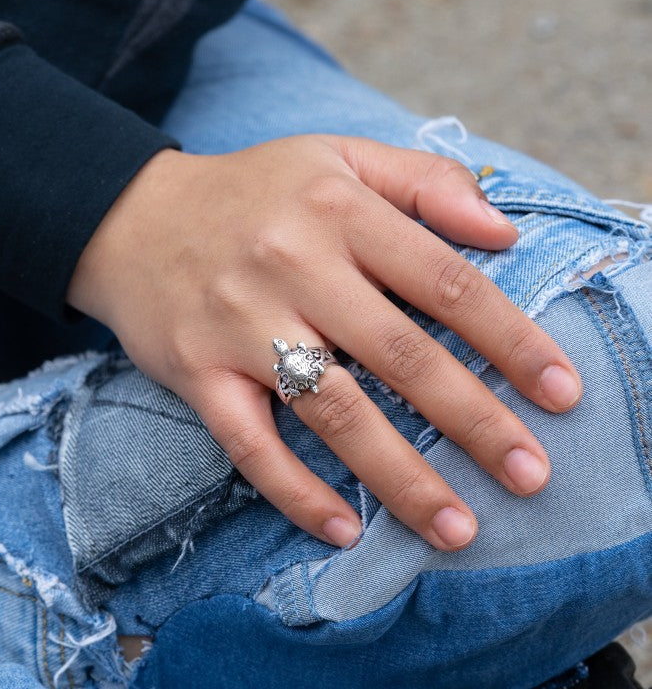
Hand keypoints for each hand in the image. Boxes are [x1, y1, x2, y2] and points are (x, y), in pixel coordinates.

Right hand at [68, 136, 581, 550]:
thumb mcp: (336, 158)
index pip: (445, 284)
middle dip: (474, 421)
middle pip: (402, 356)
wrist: (128, 218)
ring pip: (334, 412)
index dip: (511, 341)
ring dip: (400, 476)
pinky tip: (345, 530)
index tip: (560, 392)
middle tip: (530, 475)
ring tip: (455, 527)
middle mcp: (294, 268)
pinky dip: (297, 492)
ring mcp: (242, 328)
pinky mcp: (198, 376)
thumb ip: (424, 184)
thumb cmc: (251, 195)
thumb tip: (504, 231)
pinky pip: (252, 447)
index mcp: (340, 212)